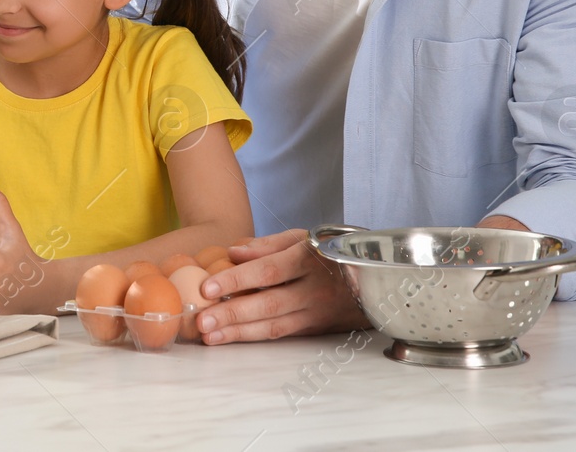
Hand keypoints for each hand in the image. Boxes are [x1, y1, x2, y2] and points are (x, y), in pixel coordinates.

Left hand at [194, 229, 368, 342]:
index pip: (268, 271)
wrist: (374, 279)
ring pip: (274, 326)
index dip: (237, 280)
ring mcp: (315, 313)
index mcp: (308, 259)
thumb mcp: (303, 237)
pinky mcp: (314, 329)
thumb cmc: (329, 252)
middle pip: (269, 304)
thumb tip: (233, 252)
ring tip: (209, 336)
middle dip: (232, 314)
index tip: (208, 288)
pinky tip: (229, 338)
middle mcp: (313, 290)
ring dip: (239, 333)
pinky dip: (253, 337)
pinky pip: (281, 334)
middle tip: (201, 321)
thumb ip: (267, 244)